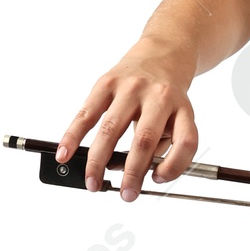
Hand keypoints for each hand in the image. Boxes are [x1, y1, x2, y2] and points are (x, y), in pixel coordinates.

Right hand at [57, 42, 199, 200]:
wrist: (161, 55)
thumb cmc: (167, 96)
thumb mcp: (178, 117)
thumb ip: (162, 144)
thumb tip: (132, 169)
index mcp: (182, 108)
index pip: (185, 141)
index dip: (174, 166)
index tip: (158, 180)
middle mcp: (158, 96)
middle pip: (145, 139)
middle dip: (133, 173)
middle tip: (126, 195)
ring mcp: (130, 88)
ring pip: (111, 129)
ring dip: (99, 160)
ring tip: (93, 182)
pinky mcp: (106, 83)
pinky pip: (87, 113)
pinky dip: (73, 135)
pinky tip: (65, 153)